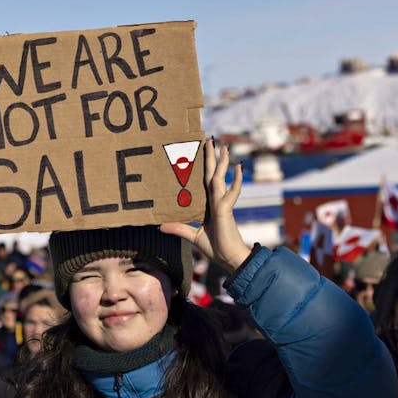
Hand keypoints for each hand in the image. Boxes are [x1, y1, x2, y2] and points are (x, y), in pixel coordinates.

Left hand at [161, 138, 250, 271]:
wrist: (228, 259)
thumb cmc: (215, 248)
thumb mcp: (192, 236)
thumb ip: (179, 228)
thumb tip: (160, 225)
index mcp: (208, 204)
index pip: (204, 181)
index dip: (203, 166)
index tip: (201, 151)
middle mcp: (215, 200)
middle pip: (212, 174)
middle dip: (211, 157)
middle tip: (210, 139)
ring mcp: (222, 203)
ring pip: (220, 178)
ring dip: (221, 162)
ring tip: (223, 147)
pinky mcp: (226, 209)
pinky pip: (231, 192)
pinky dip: (236, 180)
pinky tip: (238, 166)